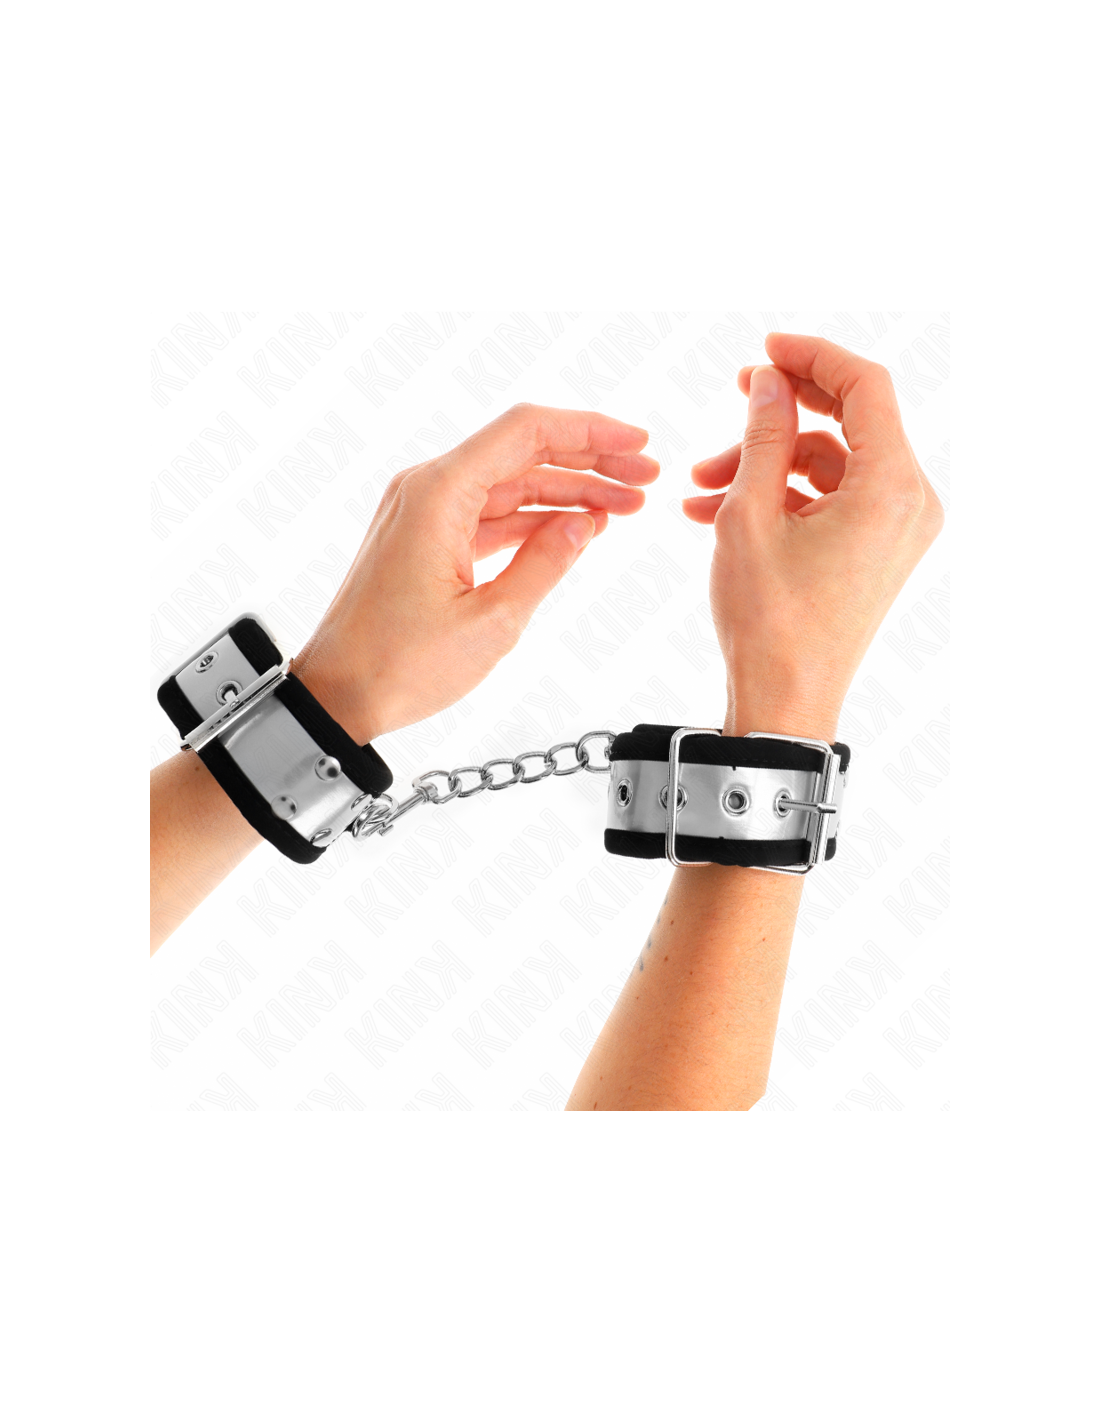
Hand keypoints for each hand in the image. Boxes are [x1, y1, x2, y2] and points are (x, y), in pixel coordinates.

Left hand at [291, 403, 657, 742]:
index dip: (590, 431)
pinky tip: (578, 528)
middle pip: (522, 452)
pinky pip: (490, 514)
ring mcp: (423, 512)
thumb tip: (586, 524)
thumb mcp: (491, 621)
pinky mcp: (424, 539)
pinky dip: (534, 519)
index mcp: (439, 494)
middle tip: (646, 476)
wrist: (335, 696)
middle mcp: (428, 489)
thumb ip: (544, 565)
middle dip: (589, 461)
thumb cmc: (399, 665)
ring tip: (626, 505)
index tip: (639, 443)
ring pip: (511, 484)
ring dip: (568, 492)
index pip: (526, 432)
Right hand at [682, 333, 943, 740]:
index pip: (865, 387)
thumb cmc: (770, 621)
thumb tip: (769, 381)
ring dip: (766, 463)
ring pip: (830, 463)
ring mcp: (896, 530)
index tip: (765, 351)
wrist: (784, 702)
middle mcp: (909, 503)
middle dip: (785, 408)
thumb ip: (762, 436)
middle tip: (737, 394)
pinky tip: (716, 508)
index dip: (813, 356)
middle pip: (852, 421)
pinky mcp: (876, 551)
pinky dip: (780, 496)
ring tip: (700, 483)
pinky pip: (831, 499)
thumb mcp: (750, 515)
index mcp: (892, 487)